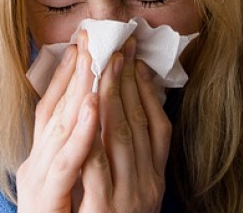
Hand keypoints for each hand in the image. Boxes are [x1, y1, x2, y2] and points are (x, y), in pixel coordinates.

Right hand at [17, 32, 98, 212]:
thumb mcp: (62, 180)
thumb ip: (72, 150)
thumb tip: (91, 115)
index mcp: (41, 157)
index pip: (51, 106)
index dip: (65, 73)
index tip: (81, 42)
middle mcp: (37, 164)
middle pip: (57, 108)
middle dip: (76, 70)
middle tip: (92, 34)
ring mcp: (41, 180)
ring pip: (62, 126)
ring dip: (81, 88)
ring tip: (96, 55)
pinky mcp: (47, 199)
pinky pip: (70, 161)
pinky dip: (82, 131)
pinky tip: (95, 104)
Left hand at [77, 37, 171, 211]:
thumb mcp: (132, 189)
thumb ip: (135, 155)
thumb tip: (132, 108)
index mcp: (154, 178)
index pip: (156, 125)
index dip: (144, 89)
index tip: (132, 57)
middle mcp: (147, 185)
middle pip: (137, 123)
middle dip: (125, 81)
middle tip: (115, 45)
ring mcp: (128, 198)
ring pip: (120, 136)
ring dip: (110, 96)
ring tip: (102, 61)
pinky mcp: (104, 212)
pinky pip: (96, 166)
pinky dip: (92, 134)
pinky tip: (87, 105)